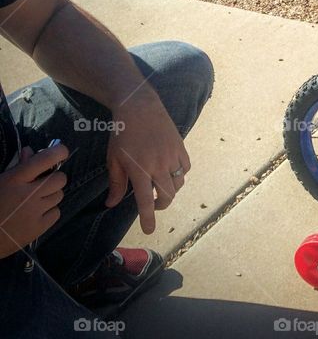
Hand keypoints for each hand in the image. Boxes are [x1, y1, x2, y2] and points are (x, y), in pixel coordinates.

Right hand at [0, 144, 68, 258]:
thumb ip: (17, 167)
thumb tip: (31, 151)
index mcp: (15, 180)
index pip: (46, 159)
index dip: (59, 152)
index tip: (61, 151)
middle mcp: (29, 194)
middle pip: (60, 179)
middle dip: (53, 178)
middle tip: (42, 184)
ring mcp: (35, 212)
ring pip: (59, 195)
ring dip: (50, 195)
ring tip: (35, 201)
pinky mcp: (39, 228)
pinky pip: (56, 213)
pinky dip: (49, 212)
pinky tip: (35, 214)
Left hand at [105, 96, 189, 234]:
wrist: (139, 107)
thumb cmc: (122, 133)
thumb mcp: (114, 159)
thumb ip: (116, 184)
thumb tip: (112, 204)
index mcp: (139, 170)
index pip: (145, 201)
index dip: (148, 218)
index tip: (150, 230)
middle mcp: (158, 165)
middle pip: (167, 195)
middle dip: (161, 205)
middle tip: (153, 205)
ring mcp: (172, 156)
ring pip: (178, 183)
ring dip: (170, 190)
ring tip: (160, 188)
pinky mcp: (181, 147)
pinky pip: (185, 168)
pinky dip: (179, 175)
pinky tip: (171, 172)